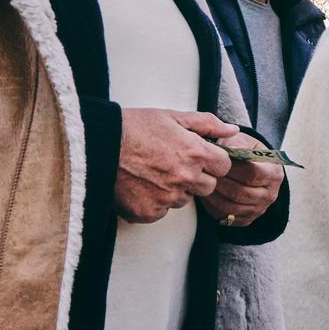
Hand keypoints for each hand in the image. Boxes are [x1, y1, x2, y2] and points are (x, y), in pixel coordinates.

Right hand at [115, 108, 236, 223]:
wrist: (96, 145)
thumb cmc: (133, 128)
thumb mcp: (172, 117)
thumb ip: (206, 123)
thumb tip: (232, 130)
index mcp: (195, 153)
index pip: (224, 166)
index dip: (213, 161)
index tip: (199, 156)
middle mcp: (185, 178)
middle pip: (208, 187)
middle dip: (197, 178)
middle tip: (174, 164)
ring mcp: (167, 198)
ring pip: (184, 200)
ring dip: (176, 190)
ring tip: (153, 173)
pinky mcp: (148, 212)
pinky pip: (161, 212)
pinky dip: (154, 203)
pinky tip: (141, 186)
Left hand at [201, 129, 284, 228]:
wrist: (249, 166)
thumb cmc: (243, 152)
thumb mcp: (241, 141)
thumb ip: (234, 144)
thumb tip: (224, 153)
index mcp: (274, 173)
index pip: (252, 173)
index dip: (231, 169)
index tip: (216, 162)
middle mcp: (271, 194)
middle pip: (241, 193)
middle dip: (220, 183)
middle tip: (205, 174)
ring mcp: (260, 209)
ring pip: (232, 207)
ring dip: (214, 196)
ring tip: (204, 184)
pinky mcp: (248, 219)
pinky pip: (227, 217)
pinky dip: (213, 208)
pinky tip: (207, 195)